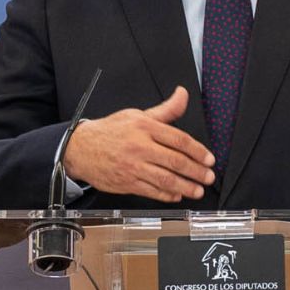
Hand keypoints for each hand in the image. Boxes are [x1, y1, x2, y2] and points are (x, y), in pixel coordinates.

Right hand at [63, 86, 215, 202]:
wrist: (81, 148)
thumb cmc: (110, 131)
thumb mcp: (137, 115)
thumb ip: (165, 109)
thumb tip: (182, 94)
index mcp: (145, 128)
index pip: (179, 139)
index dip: (198, 151)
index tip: (209, 159)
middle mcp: (140, 147)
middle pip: (175, 161)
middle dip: (196, 171)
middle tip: (208, 177)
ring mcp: (133, 166)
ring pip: (165, 179)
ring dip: (186, 186)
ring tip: (198, 190)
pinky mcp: (126, 182)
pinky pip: (151, 191)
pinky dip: (167, 195)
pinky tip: (177, 194)